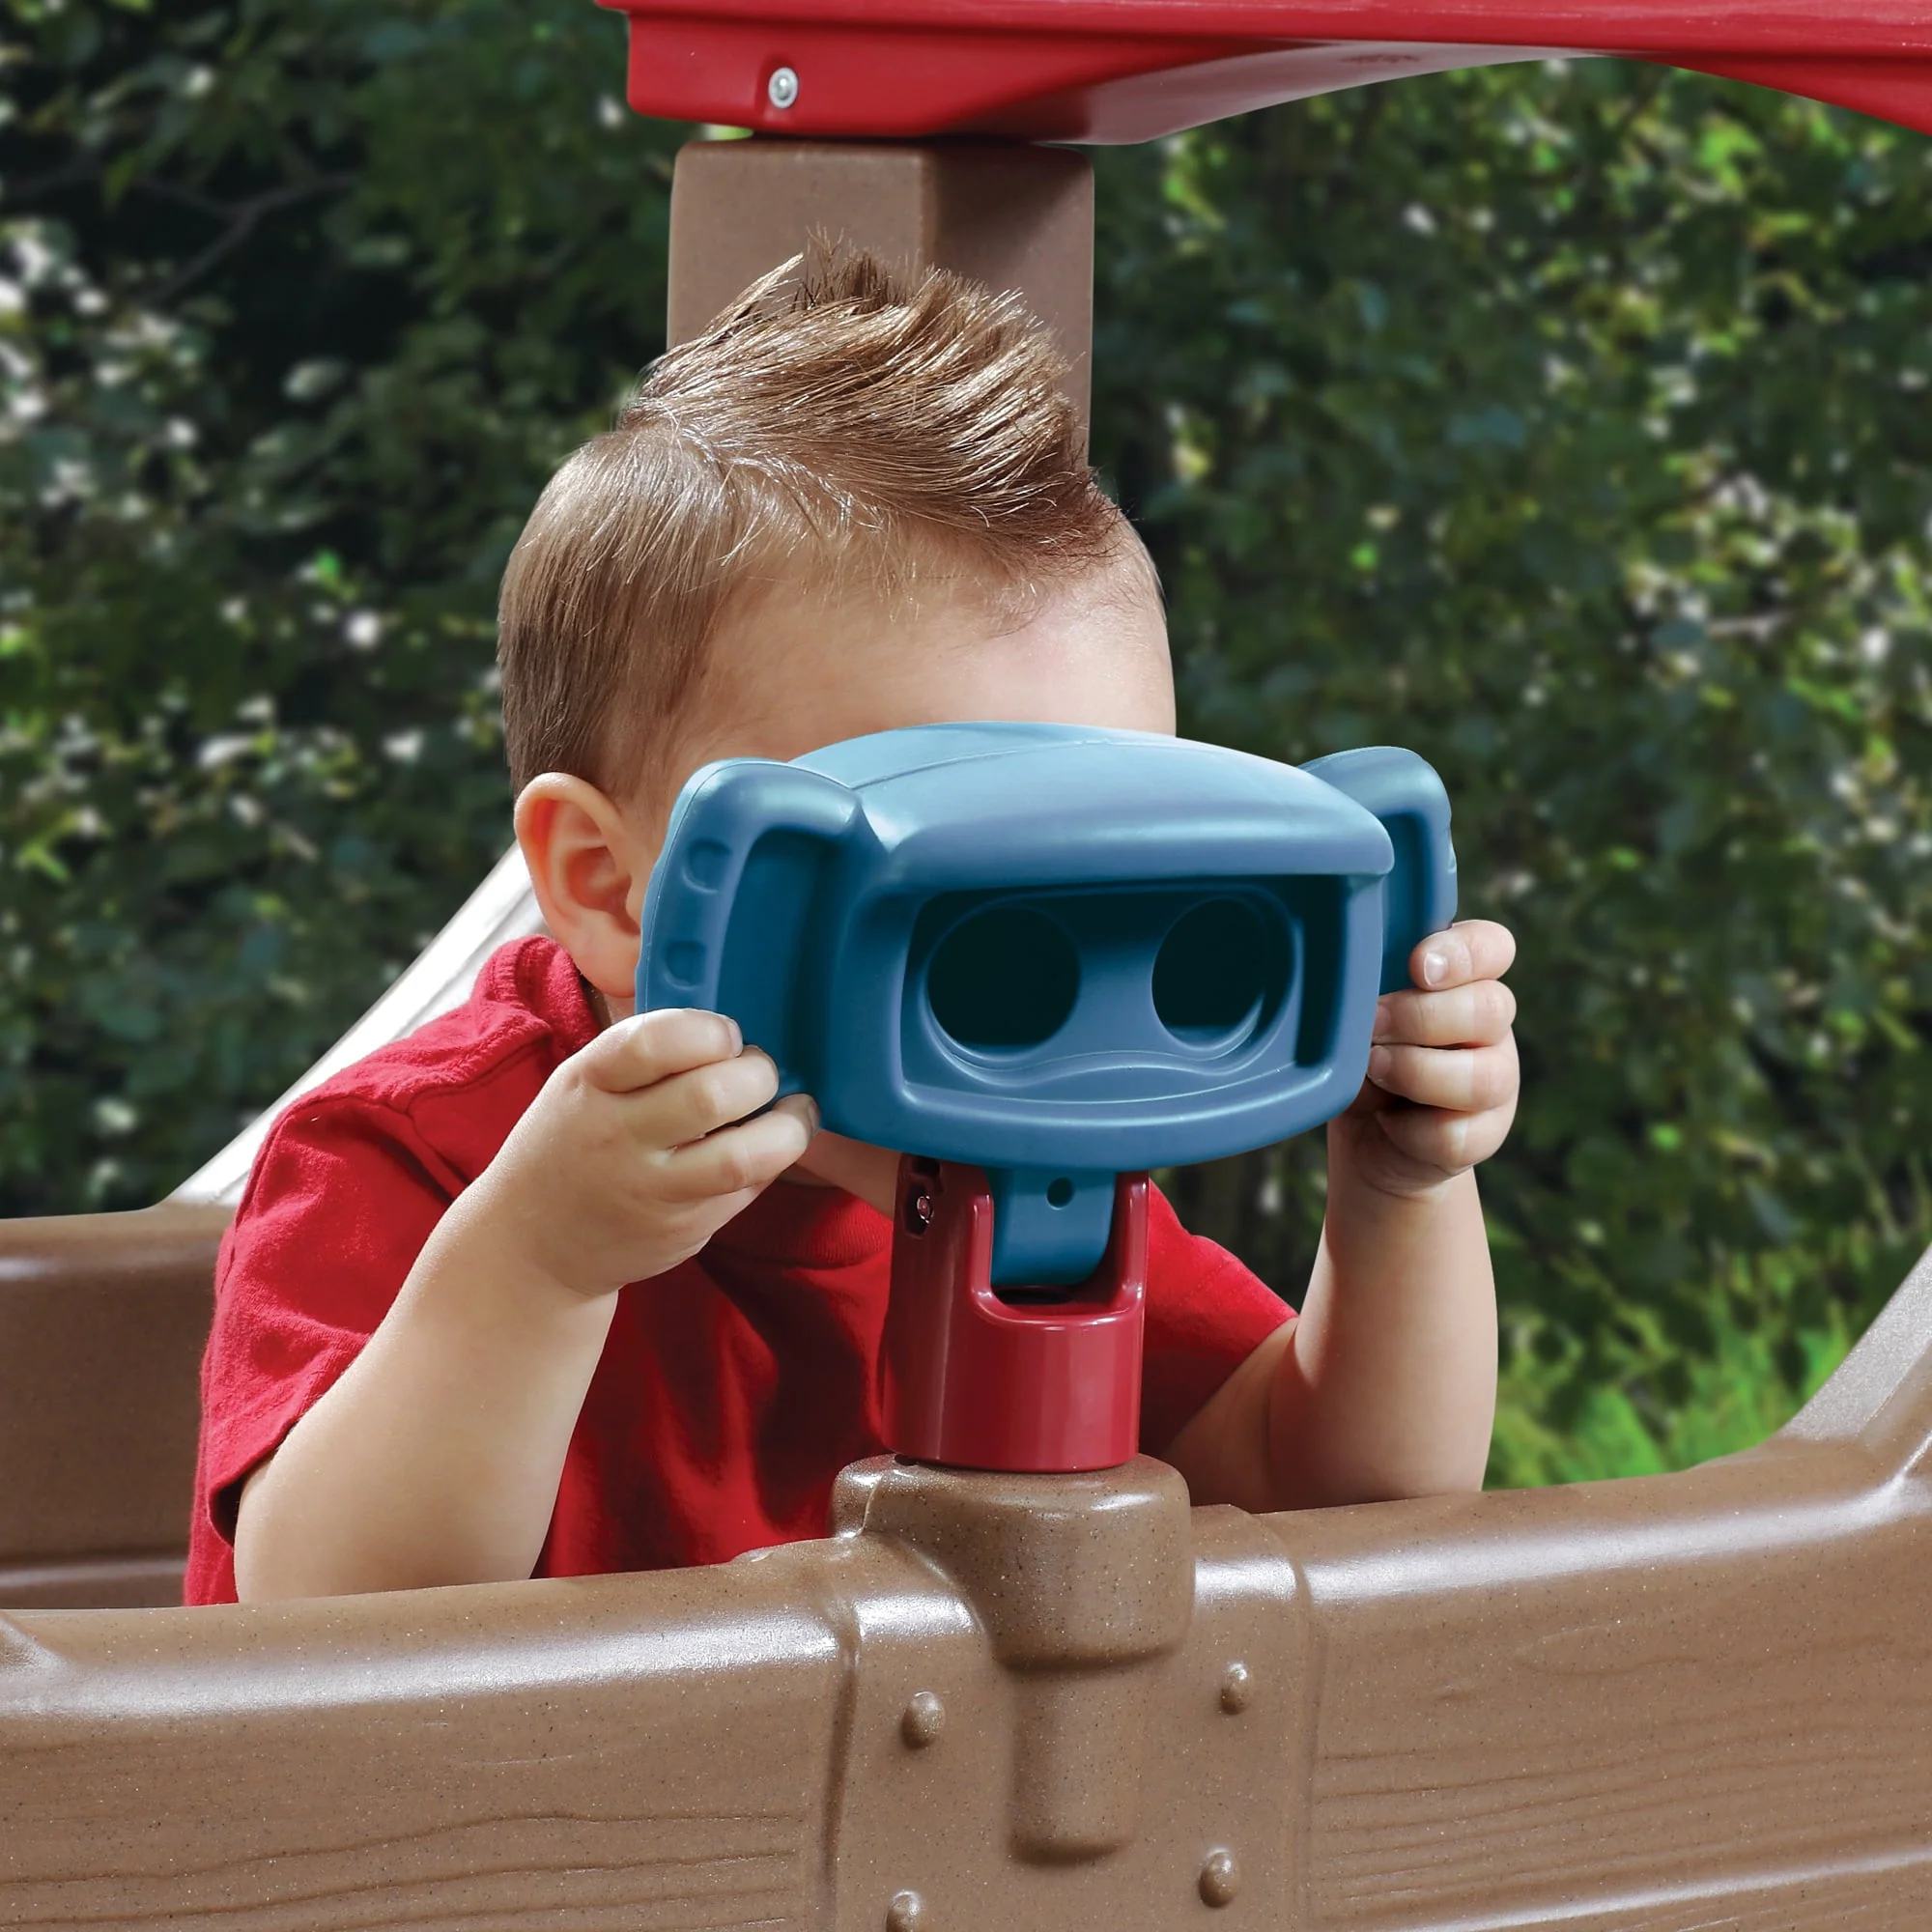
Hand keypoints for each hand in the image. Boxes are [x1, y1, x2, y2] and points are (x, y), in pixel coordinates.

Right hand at [452, 1008, 817, 1298]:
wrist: (533, 1244)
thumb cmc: (573, 1142)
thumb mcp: (583, 1082)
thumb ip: (644, 1050)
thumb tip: (730, 1018)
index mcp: (589, 1082)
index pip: (653, 1042)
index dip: (708, 1030)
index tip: (726, 1035)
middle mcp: (617, 1136)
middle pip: (709, 1096)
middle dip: (757, 1074)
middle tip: (760, 1072)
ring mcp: (651, 1189)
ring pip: (740, 1156)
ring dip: (786, 1127)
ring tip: (793, 1111)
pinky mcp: (683, 1229)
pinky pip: (747, 1189)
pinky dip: (773, 1162)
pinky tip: (772, 1147)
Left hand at [1329, 918, 1518, 1199]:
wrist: (1368, 1136)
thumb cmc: (1360, 1055)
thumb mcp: (1356, 1014)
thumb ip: (1364, 988)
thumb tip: (1350, 989)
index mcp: (1463, 979)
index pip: (1493, 947)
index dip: (1462, 953)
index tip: (1416, 966)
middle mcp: (1489, 1025)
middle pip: (1492, 1007)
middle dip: (1420, 1016)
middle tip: (1371, 1024)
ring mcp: (1495, 1081)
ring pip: (1484, 1076)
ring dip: (1417, 1071)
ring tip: (1373, 1069)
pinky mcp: (1484, 1134)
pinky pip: (1457, 1133)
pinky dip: (1411, 1129)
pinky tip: (1387, 1119)